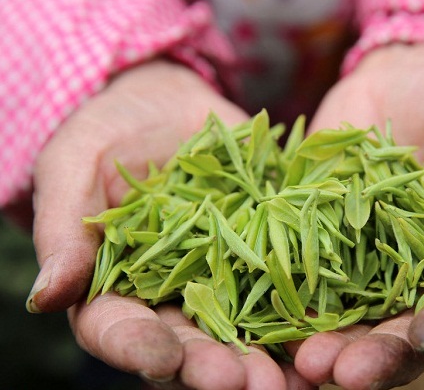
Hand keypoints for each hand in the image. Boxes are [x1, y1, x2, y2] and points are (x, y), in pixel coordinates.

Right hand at [27, 60, 313, 388]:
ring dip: (271, 354)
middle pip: (191, 343)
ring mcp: (226, 276)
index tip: (160, 357)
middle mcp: (174, 295)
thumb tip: (47, 296)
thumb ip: (65, 230)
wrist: (172, 106)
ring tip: (296, 373)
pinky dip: (309, 306)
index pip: (119, 328)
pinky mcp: (269, 252)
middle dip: (216, 366)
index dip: (137, 346)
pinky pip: (290, 283)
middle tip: (248, 384)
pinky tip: (332, 324)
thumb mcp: (77, 166)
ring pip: (246, 327)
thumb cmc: (111, 131)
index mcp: (118, 286)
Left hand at [291, 44, 423, 388]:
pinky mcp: (317, 242)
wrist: (397, 82)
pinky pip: (302, 279)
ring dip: (327, 346)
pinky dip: (284, 304)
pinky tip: (263, 321)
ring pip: (350, 321)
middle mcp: (417, 274)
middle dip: (377, 355)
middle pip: (403, 332)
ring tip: (302, 361)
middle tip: (342, 371)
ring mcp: (363, 263)